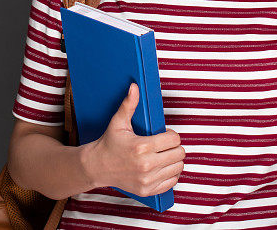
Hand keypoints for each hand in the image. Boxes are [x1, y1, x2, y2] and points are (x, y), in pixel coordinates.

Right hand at [85, 82, 184, 196]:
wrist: (97, 167)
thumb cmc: (109, 143)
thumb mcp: (118, 122)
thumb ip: (129, 104)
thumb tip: (134, 87)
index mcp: (141, 147)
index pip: (174, 139)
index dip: (171, 135)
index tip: (164, 135)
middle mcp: (146, 165)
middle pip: (179, 154)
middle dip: (174, 147)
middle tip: (164, 145)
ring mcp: (147, 180)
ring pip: (178, 168)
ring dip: (173, 160)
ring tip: (163, 155)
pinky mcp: (147, 190)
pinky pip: (172, 182)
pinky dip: (170, 174)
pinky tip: (160, 167)